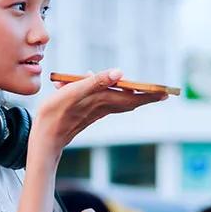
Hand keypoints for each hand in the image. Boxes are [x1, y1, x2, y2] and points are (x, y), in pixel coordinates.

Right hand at [31, 68, 167, 153]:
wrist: (44, 138)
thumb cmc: (56, 114)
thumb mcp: (73, 92)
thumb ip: (96, 81)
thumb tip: (120, 73)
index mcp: (103, 100)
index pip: (133, 96)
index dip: (150, 94)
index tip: (166, 92)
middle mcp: (102, 107)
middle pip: (129, 100)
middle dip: (145, 95)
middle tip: (161, 92)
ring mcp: (94, 111)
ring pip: (117, 100)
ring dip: (128, 92)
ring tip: (138, 87)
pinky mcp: (86, 112)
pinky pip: (102, 99)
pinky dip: (105, 90)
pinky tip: (90, 79)